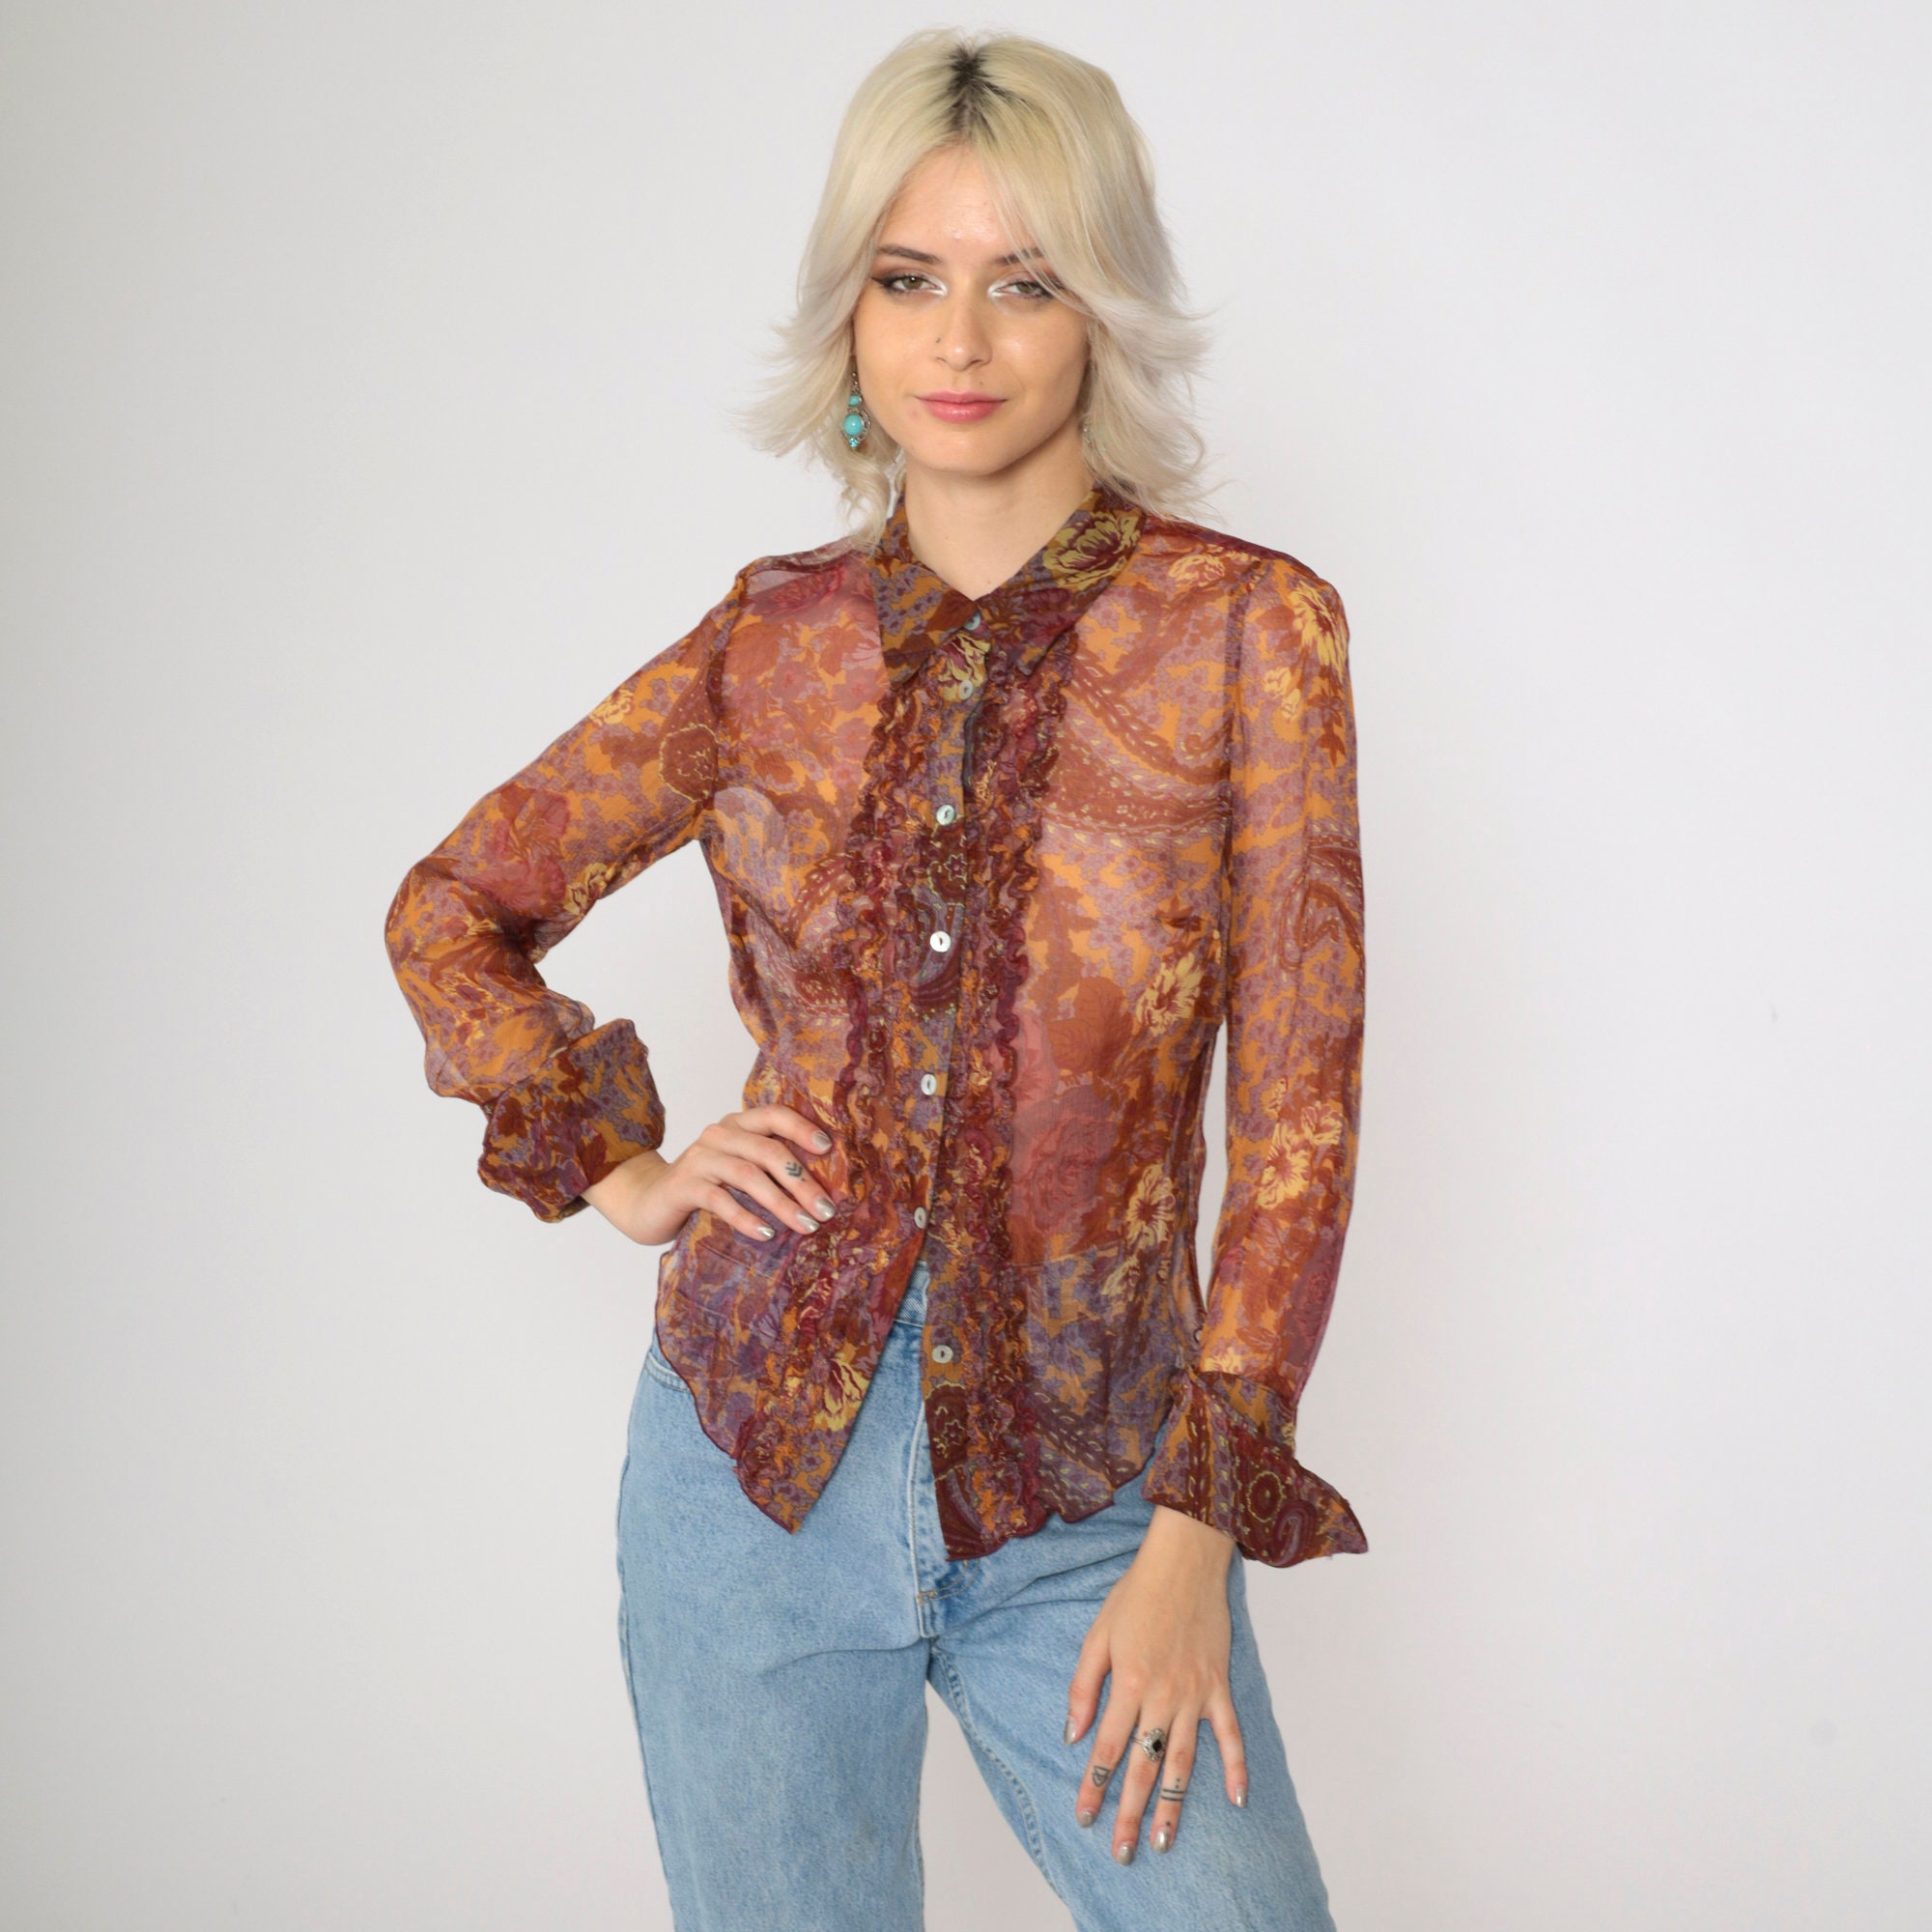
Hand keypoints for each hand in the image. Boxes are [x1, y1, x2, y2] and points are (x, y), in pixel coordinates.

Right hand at [579, 1105, 839, 1247]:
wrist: (649, 1203)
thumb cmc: (706, 1187)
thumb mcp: (738, 1170)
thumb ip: (767, 1167)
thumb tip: (821, 1188)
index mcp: (737, 1124)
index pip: (773, 1115)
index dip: (801, 1128)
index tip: (828, 1149)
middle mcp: (718, 1135)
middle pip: (767, 1150)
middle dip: (802, 1182)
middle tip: (826, 1210)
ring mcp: (699, 1159)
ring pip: (747, 1175)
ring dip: (781, 1203)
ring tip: (805, 1226)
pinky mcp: (684, 1186)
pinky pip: (720, 1200)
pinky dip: (746, 1218)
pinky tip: (766, 1234)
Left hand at [1065, 1505, 1244, 1863]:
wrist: (1184, 1562)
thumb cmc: (1136, 1594)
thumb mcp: (1097, 1634)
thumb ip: (1083, 1686)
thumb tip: (1072, 1733)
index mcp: (1128, 1683)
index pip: (1108, 1748)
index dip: (1094, 1786)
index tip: (1084, 1817)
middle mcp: (1162, 1696)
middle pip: (1144, 1766)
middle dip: (1131, 1813)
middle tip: (1123, 1853)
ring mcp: (1195, 1694)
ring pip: (1182, 1761)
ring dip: (1173, 1805)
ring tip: (1163, 1842)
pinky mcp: (1218, 1686)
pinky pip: (1230, 1734)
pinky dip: (1236, 1766)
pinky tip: (1236, 1800)